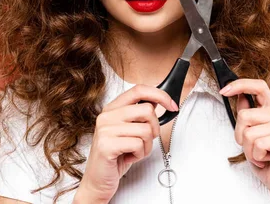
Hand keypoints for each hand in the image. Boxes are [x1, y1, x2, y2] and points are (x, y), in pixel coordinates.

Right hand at [74, 85, 178, 203]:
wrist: (97, 180)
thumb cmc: (116, 156)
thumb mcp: (128, 131)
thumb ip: (138, 115)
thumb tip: (157, 101)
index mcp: (112, 108)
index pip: (138, 90)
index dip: (159, 95)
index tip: (171, 105)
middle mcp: (107, 116)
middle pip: (147, 110)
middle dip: (154, 128)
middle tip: (145, 140)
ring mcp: (105, 129)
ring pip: (145, 130)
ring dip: (146, 146)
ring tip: (134, 151)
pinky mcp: (107, 145)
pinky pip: (138, 144)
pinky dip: (140, 154)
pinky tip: (129, 157)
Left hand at [220, 79, 269, 203]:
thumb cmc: (269, 162)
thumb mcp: (251, 137)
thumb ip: (247, 117)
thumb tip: (239, 95)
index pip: (258, 87)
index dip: (240, 85)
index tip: (223, 90)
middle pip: (245, 115)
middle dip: (240, 136)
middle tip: (252, 149)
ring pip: (249, 132)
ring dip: (249, 150)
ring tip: (262, 156)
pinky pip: (259, 144)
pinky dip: (257, 156)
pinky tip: (268, 159)